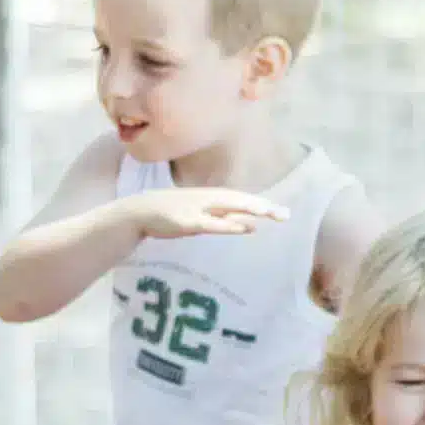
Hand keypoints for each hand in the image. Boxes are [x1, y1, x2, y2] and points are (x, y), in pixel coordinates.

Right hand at [123, 188, 287, 239]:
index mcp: (211, 197)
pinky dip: (228, 225)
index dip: (261, 204)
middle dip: (263, 207)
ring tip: (269, 213)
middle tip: (285, 215)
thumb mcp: (202, 217)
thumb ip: (224, 221)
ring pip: (228, 207)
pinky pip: (211, 223)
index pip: (241, 200)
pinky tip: (244, 228)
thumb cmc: (170, 215)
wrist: (138, 212)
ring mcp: (197, 208)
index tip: (281, 212)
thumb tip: (251, 226)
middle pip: (241, 201)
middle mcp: (207, 199)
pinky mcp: (186, 221)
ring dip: (249, 209)